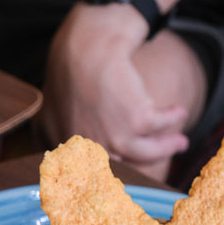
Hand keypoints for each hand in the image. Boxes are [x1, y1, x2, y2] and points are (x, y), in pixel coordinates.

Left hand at [39, 3, 188, 179]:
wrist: (86, 49)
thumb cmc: (65, 76)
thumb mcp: (47, 111)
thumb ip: (46, 133)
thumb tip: (43, 148)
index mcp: (74, 152)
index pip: (95, 173)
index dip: (114, 175)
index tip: (130, 172)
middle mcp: (94, 149)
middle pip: (127, 167)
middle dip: (147, 161)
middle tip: (162, 155)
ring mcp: (116, 137)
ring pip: (149, 151)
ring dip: (168, 146)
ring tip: (180, 141)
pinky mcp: (137, 120)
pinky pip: (162, 124)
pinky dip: (173, 117)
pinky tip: (179, 112)